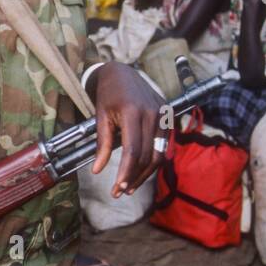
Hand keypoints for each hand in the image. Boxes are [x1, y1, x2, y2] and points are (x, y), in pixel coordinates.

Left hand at [90, 62, 165, 196]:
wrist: (122, 73)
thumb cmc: (108, 95)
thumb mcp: (100, 117)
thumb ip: (100, 145)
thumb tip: (97, 170)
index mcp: (132, 111)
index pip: (133, 150)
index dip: (126, 172)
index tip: (117, 188)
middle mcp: (152, 113)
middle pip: (147, 155)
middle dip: (133, 177)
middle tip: (120, 192)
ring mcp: (163, 114)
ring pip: (158, 154)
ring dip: (144, 174)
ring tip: (129, 186)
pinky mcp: (168, 116)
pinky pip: (163, 145)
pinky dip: (153, 161)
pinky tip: (140, 172)